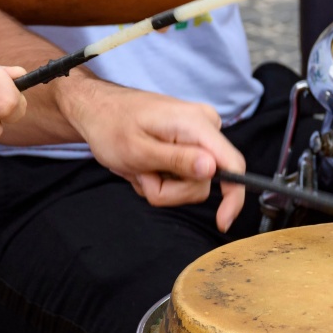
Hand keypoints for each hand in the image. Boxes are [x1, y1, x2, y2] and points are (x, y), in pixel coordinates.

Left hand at [69, 84, 245, 230]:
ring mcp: (198, 134)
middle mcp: (205, 126)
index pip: (233, 164)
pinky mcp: (191, 143)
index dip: (233, 197)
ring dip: (163, 185)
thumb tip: (212, 169)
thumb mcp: (138, 150)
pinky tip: (145, 165)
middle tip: (143, 175)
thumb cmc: (111, 126)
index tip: (222, 222)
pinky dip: (162, 178)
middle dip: (171, 189)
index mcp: (197, 123)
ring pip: (193, 183)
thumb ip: (177, 160)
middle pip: (205, 181)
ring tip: (141, 168)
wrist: (98, 110)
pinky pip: (185, 175)